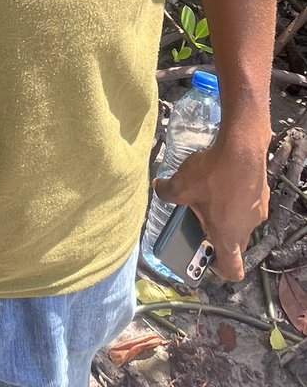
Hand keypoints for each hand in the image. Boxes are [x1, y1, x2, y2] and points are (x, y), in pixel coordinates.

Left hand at [154, 139, 268, 280]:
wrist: (242, 148)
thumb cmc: (213, 174)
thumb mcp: (181, 186)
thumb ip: (166, 192)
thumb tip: (158, 188)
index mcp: (227, 236)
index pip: (232, 269)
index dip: (221, 271)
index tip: (208, 261)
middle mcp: (246, 228)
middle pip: (234, 245)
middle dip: (217, 237)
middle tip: (200, 224)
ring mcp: (257, 212)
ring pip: (240, 223)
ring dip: (226, 216)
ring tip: (209, 197)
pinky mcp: (261, 195)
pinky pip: (246, 205)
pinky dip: (235, 200)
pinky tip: (222, 181)